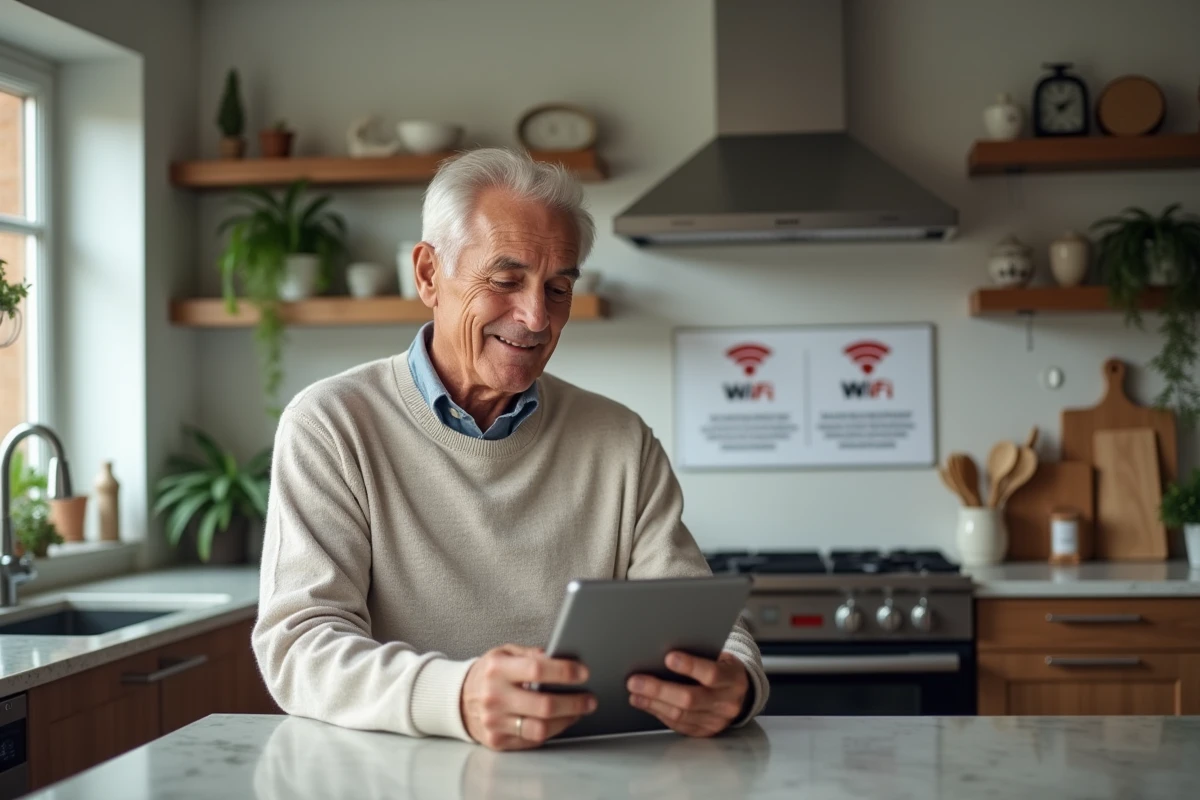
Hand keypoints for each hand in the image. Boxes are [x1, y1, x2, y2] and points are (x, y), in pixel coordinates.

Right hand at [461, 644, 595, 750]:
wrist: (458, 699)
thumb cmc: (488, 673)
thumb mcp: (504, 653)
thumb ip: (531, 654)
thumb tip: (560, 657)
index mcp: (497, 669)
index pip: (536, 670)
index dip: (564, 672)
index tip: (583, 672)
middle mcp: (494, 697)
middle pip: (543, 705)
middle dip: (574, 702)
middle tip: (590, 698)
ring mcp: (495, 722)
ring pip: (540, 728)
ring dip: (567, 720)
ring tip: (579, 711)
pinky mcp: (498, 740)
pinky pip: (532, 740)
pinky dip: (551, 731)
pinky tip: (560, 721)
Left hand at [626, 651, 747, 737]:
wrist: (738, 693)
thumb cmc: (722, 668)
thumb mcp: (719, 657)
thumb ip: (698, 655)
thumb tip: (662, 651)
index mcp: (733, 679)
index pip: (712, 673)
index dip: (690, 666)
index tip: (668, 657)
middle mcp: (727, 703)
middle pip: (690, 699)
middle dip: (659, 689)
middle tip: (635, 681)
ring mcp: (717, 721)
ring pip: (680, 714)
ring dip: (653, 703)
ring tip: (635, 692)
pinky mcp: (705, 732)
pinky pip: (678, 725)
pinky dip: (659, 713)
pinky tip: (646, 703)